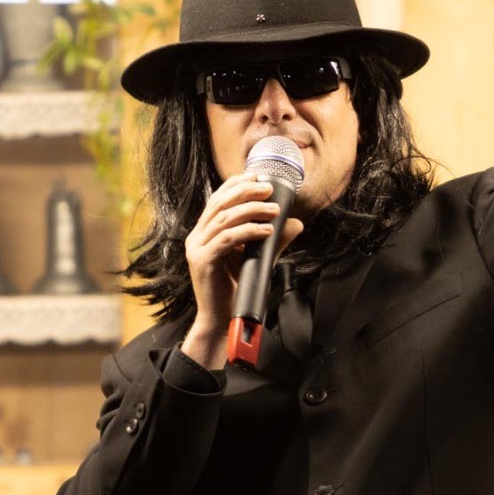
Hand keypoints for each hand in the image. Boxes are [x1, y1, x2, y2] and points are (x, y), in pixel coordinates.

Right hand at [181, 173, 304, 367]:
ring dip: (252, 210)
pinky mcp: (203, 262)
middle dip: (246, 191)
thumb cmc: (236, 289)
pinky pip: (227, 239)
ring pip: (224, 218)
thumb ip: (274, 240)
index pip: (218, 199)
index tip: (257, 175)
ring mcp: (197, 249)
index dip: (236, 184)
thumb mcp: (258, 258)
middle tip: (269, 188)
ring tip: (274, 210)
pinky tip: (266, 230)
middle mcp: (197, 237)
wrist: (221, 320)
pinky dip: (248, 231)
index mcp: (205, 232)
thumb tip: (297, 223)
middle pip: (220, 203)